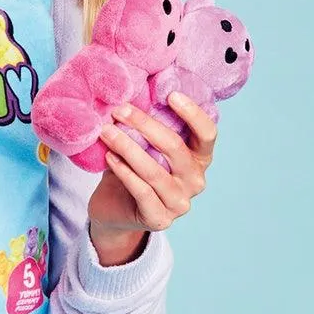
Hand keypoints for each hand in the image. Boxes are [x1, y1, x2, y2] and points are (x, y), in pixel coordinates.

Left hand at [87, 93, 215, 263]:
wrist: (113, 210)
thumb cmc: (130, 169)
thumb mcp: (142, 144)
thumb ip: (146, 128)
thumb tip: (131, 96)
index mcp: (198, 159)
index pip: (207, 134)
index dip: (193, 114)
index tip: (171, 95)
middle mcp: (195, 180)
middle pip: (174, 147)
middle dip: (144, 124)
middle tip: (119, 110)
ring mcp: (179, 202)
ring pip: (154, 170)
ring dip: (127, 147)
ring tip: (106, 131)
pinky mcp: (159, 218)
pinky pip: (142, 190)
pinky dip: (123, 171)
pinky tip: (109, 156)